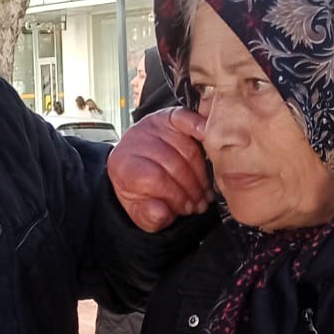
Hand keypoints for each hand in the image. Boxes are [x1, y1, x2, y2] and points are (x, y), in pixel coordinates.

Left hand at [107, 106, 210, 231]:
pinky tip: (210, 143)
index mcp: (124, 167)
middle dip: (191, 187)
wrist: (135, 170)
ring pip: (186, 148)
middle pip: (173, 163)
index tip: (188, 208)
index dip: (176, 195)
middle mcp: (135, 142)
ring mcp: (152, 127)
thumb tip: (160, 212)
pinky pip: (184, 118)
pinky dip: (199, 127)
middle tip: (201, 202)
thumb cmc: (141, 192)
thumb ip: (148, 216)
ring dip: (201, 172)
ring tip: (206, 191)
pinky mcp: (167, 117)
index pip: (154, 178)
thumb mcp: (140, 212)